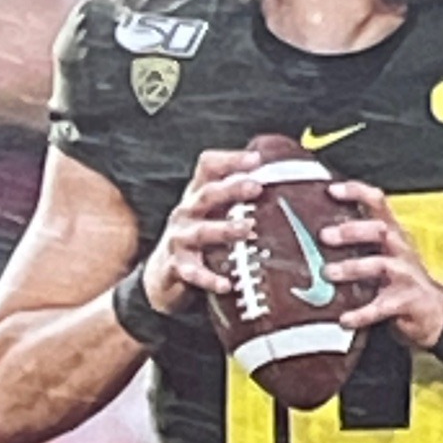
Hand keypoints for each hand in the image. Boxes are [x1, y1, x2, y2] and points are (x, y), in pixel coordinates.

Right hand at [142, 148, 262, 313]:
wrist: (162, 277)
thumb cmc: (197, 241)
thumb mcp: (212, 215)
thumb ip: (236, 201)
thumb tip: (280, 187)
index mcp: (197, 197)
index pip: (208, 167)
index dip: (230, 159)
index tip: (256, 159)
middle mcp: (186, 213)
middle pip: (206, 194)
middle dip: (231, 189)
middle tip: (255, 187)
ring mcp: (179, 239)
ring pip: (202, 231)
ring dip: (225, 229)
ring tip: (247, 229)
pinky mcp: (176, 267)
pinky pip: (193, 272)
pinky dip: (209, 279)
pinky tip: (225, 284)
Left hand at [320, 179, 442, 348]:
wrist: (433, 313)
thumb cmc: (401, 279)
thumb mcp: (385, 252)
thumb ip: (359, 240)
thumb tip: (317, 230)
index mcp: (393, 233)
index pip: (378, 203)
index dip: (357, 193)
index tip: (332, 190)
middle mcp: (400, 249)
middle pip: (379, 230)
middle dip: (352, 231)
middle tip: (325, 236)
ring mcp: (405, 275)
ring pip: (380, 265)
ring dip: (352, 267)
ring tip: (329, 273)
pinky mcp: (406, 302)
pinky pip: (381, 307)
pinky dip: (361, 314)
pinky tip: (344, 319)